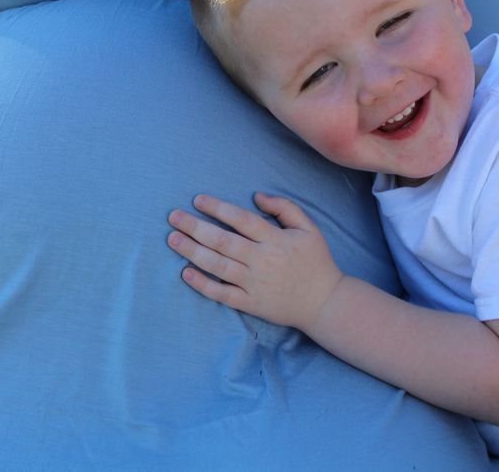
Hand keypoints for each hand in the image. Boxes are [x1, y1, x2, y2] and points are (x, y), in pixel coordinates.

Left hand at [167, 192, 342, 331]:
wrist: (325, 302)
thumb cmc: (316, 261)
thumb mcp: (308, 228)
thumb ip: (285, 207)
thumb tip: (256, 196)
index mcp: (275, 239)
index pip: (241, 219)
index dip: (217, 208)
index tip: (197, 200)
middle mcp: (262, 260)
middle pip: (222, 241)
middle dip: (195, 227)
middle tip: (173, 216)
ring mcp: (254, 283)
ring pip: (217, 265)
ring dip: (192, 251)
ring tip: (172, 238)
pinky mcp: (250, 303)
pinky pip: (222, 293)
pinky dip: (203, 284)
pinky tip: (185, 273)